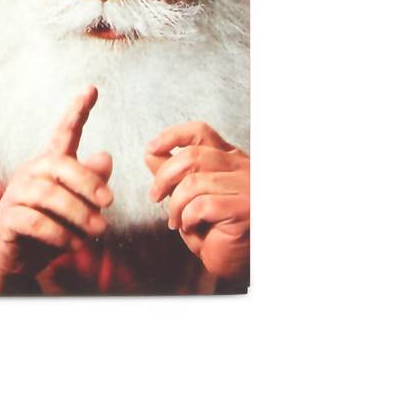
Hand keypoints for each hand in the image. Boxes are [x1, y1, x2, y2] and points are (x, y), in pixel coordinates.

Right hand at [0, 87, 112, 293]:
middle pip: (59, 164)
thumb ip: (90, 184)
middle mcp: (30, 172)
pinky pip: (34, 220)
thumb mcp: (77, 206)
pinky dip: (59, 234)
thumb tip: (106, 157)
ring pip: (49, 194)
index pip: (64, 132)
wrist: (17, 258)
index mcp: (49, 165)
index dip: (77, 111)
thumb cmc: (51, 227)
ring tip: (98, 230)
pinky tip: (75, 244)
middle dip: (87, 181)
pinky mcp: (8, 218)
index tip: (92, 88)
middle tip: (110, 203)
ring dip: (78, 214)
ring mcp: (16, 194)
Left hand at [146, 122, 249, 281]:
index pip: (200, 133)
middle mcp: (242, 168)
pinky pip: (204, 204)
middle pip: (191, 156)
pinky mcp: (245, 208)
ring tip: (176, 220)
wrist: (240, 265)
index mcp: (230, 159)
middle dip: (164, 177)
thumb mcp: (190, 197)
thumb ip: (173, 174)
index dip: (172, 136)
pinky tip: (191, 226)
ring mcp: (247, 187)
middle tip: (156, 196)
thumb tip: (151, 153)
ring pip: (194, 181)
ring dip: (175, 204)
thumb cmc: (218, 230)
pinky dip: (188, 217)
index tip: (151, 148)